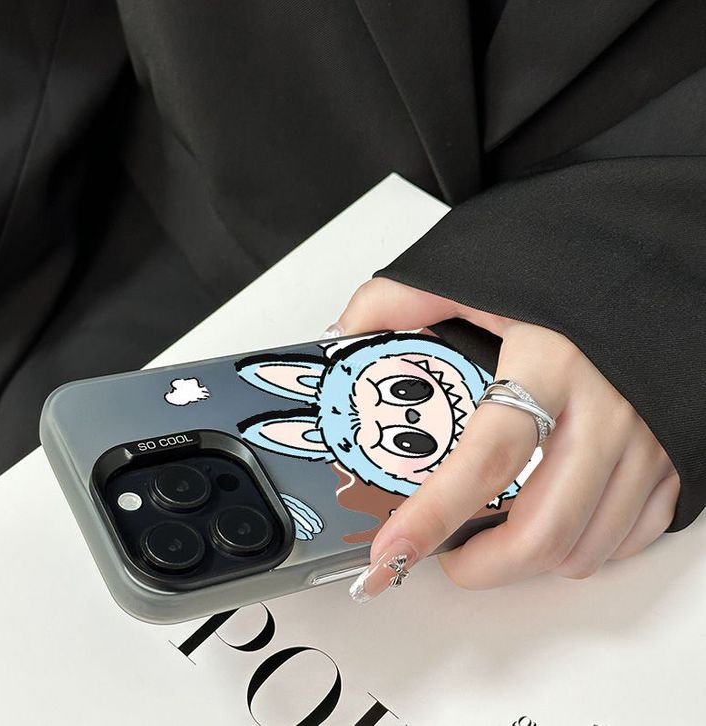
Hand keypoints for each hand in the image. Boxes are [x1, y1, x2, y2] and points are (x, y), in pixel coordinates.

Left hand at [333, 279, 679, 601]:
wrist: (659, 266)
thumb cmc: (575, 272)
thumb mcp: (482, 273)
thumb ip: (405, 299)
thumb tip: (346, 331)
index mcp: (551, 362)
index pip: (484, 459)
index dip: (433, 516)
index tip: (390, 551)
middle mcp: (606, 410)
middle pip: (543, 527)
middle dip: (483, 566)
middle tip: (447, 558)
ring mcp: (647, 439)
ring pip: (588, 545)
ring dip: (530, 564)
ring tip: (495, 544)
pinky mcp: (673, 456)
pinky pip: (636, 532)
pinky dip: (587, 548)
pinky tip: (555, 529)